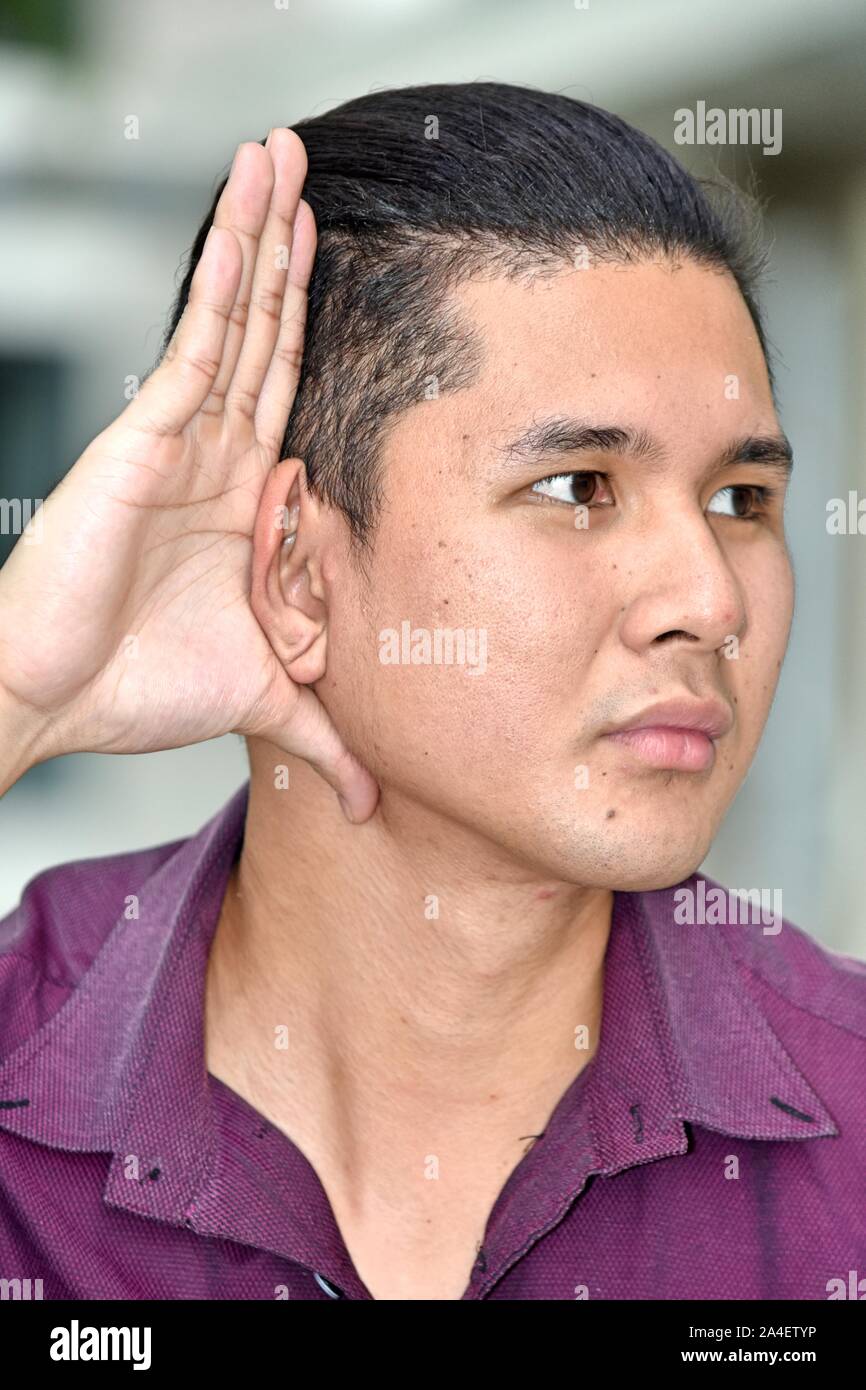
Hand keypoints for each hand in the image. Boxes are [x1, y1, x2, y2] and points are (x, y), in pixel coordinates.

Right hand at [0, 128, 378, 820]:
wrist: (60, 701)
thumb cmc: (142, 691)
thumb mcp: (266, 699)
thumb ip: (322, 732)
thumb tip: (369, 797)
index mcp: (244, 500)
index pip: (293, 393)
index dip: (320, 326)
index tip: (357, 267)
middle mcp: (215, 457)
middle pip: (264, 335)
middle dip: (290, 254)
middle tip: (314, 171)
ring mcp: (180, 441)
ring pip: (230, 322)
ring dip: (259, 239)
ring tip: (280, 158)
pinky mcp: (145, 440)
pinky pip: (193, 347)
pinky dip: (220, 283)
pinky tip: (246, 222)